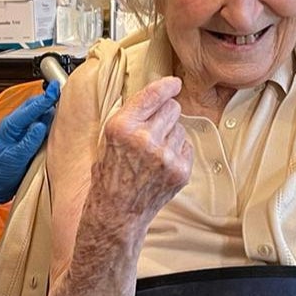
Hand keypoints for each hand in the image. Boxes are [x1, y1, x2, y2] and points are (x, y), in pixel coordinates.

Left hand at [0, 80, 60, 202]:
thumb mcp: (15, 158)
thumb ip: (29, 141)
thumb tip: (41, 125)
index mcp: (10, 126)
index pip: (31, 107)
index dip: (46, 98)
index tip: (58, 88)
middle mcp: (15, 125)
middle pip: (34, 105)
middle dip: (48, 99)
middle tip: (65, 93)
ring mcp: (19, 131)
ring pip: (36, 114)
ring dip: (49, 110)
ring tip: (64, 106)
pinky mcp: (24, 138)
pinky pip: (38, 125)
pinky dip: (47, 121)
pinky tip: (56, 122)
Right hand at [81, 76, 192, 243]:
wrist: (117, 212)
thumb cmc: (109, 176)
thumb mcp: (108, 139)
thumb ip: (131, 116)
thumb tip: (157, 95)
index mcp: (122, 127)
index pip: (152, 95)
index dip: (166, 86)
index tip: (175, 83)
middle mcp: (144, 139)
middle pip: (172, 108)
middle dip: (166, 114)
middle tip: (154, 128)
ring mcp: (164, 156)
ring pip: (181, 127)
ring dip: (171, 135)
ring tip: (154, 153)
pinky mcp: (179, 170)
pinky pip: (187, 146)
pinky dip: (177, 152)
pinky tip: (162, 164)